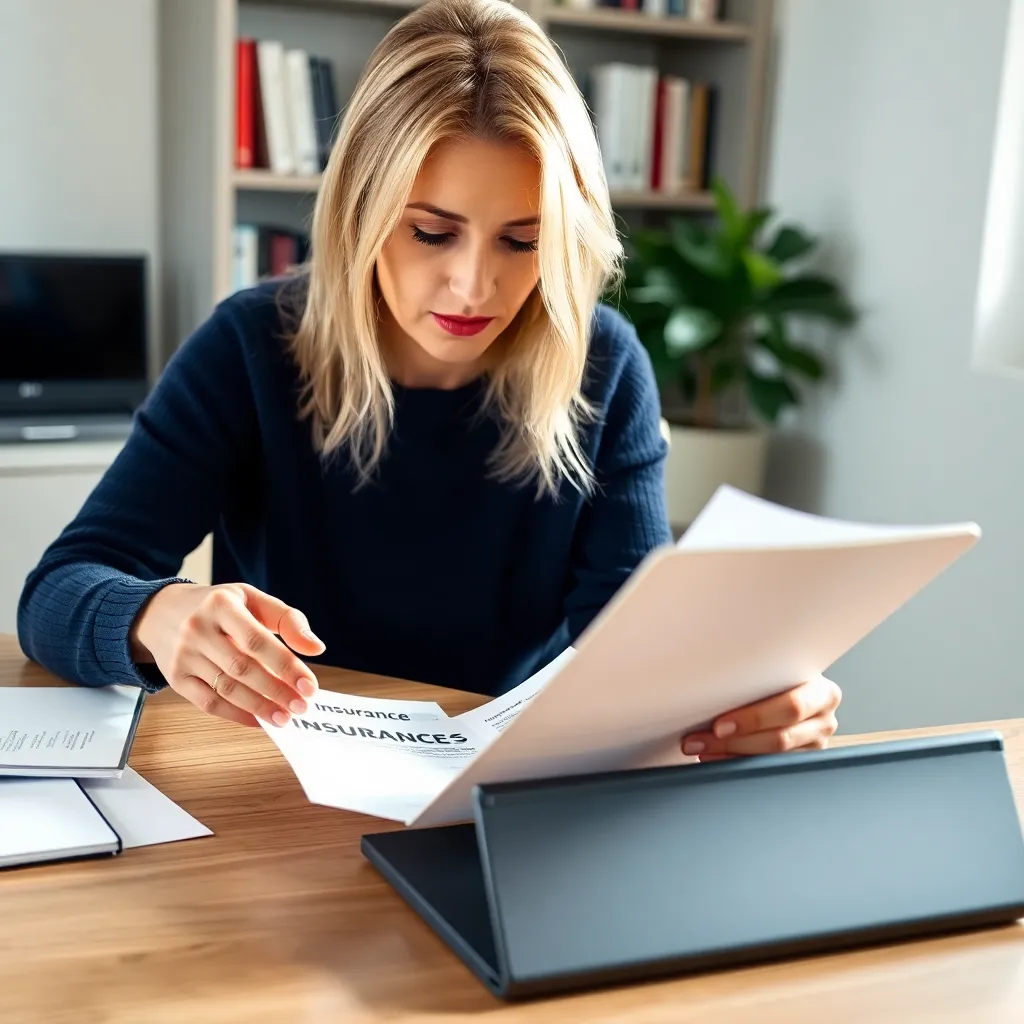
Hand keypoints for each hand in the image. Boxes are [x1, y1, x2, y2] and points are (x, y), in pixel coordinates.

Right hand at [130, 582, 325, 727]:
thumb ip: (288, 620)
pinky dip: (235, 715)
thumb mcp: (252, 599)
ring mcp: (183, 655)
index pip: (257, 640)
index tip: (309, 685)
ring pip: (225, 688)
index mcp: (221, 604)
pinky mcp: (175, 678)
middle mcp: (197, 629)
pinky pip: (207, 703)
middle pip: (242, 668)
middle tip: (301, 706)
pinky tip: (258, 720)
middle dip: (276, 691)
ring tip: (284, 717)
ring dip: (259, 707)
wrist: (161, 611)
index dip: (286, 665)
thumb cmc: (218, 606)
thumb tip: (316, 648)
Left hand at [681, 675, 841, 761]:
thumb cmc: (776, 676)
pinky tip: (715, 756)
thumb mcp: (775, 669)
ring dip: (730, 754)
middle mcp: (824, 720)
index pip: (791, 707)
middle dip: (735, 741)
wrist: (791, 688)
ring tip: (701, 748)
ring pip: (771, 757)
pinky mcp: (802, 762)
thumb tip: (709, 677)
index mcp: (823, 692)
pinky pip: (767, 768)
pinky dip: (736, 762)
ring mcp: (816, 745)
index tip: (720, 725)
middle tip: (701, 740)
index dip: (753, 719)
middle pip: (780, 738)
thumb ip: (756, 675)